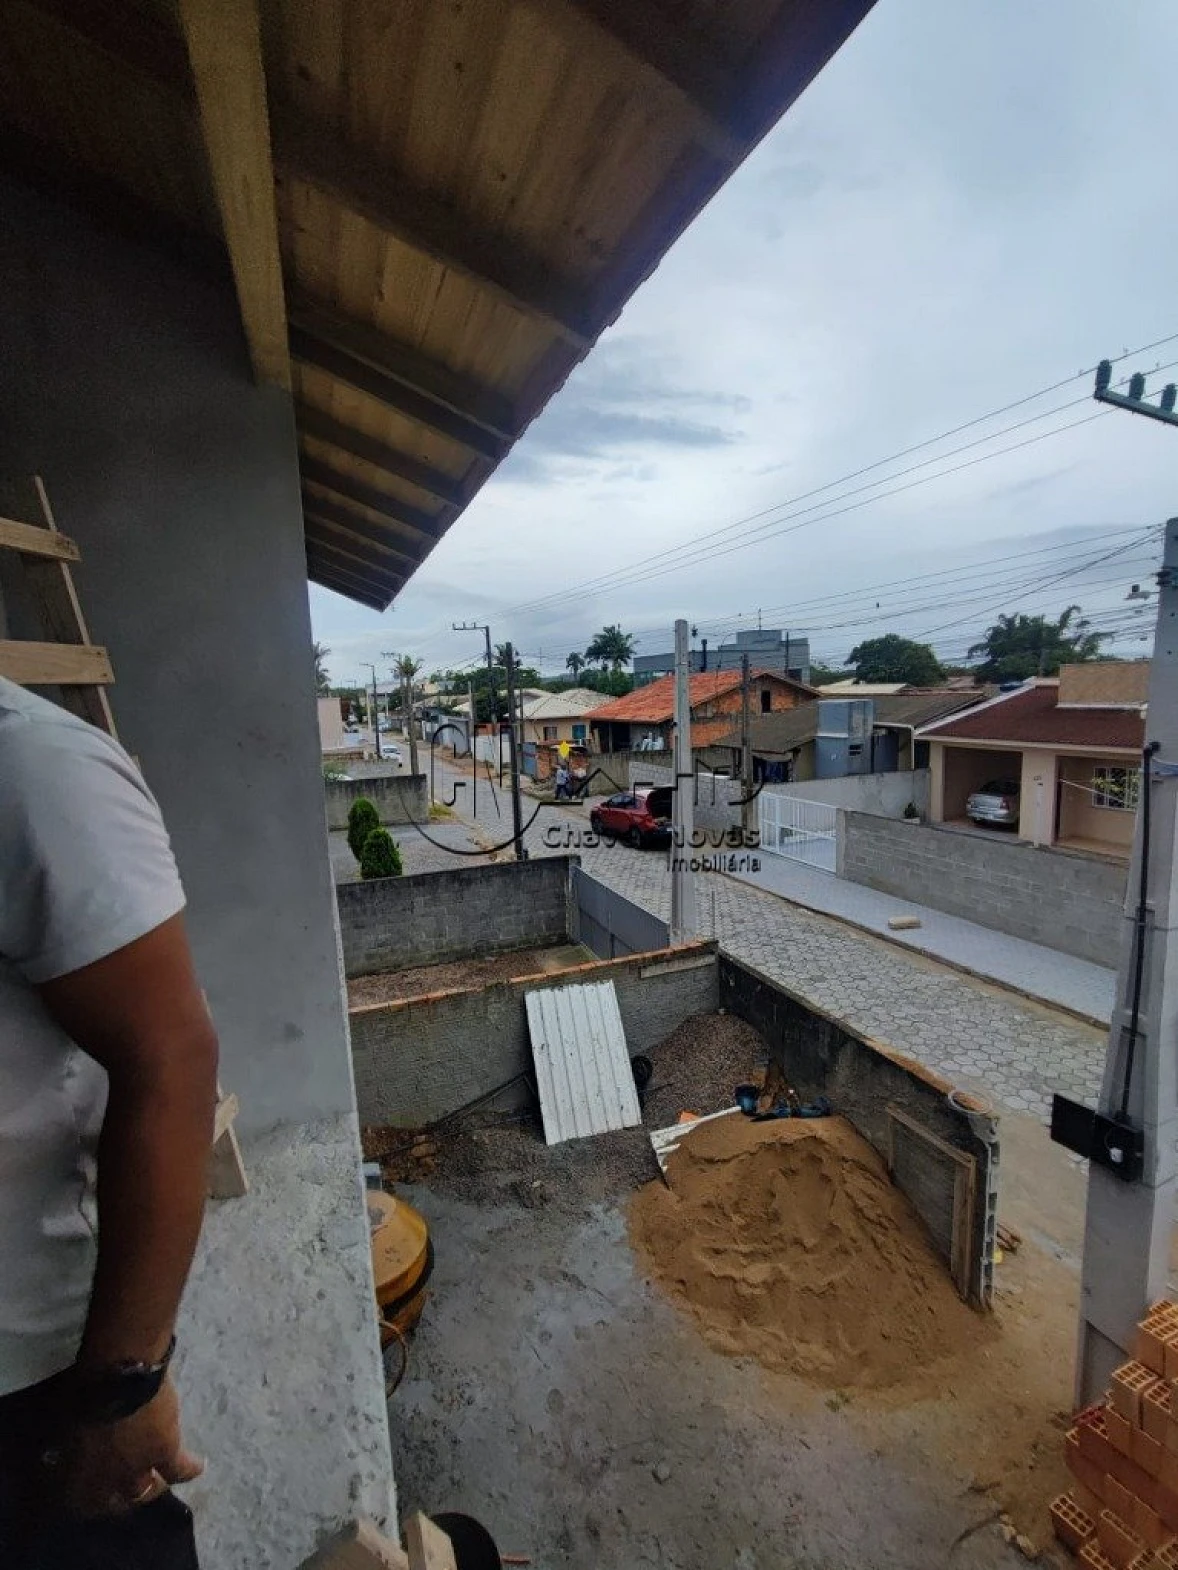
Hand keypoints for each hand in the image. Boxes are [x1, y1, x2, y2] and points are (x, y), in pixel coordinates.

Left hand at [55, 1377, 203, 1517]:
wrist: (118, 1374)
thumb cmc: (83, 1391)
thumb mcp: (67, 1421)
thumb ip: (72, 1440)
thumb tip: (71, 1443)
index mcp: (78, 1471)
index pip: (80, 1501)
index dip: (86, 1499)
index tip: (91, 1492)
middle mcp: (108, 1479)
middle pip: (115, 1502)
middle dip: (119, 1498)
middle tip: (124, 1492)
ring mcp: (138, 1468)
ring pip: (146, 1491)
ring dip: (151, 1488)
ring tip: (158, 1483)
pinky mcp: (166, 1452)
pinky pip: (180, 1470)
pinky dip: (189, 1468)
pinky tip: (200, 1466)